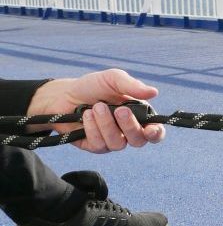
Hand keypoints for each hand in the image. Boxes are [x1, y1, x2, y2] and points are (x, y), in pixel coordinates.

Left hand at [27, 68, 165, 153]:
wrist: (63, 95)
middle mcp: (127, 131)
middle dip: (129, 126)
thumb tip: (154, 92)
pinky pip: (99, 145)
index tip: (150, 129)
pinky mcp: (94, 146)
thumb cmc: (92, 86)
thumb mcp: (112, 79)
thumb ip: (132, 85)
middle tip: (119, 110)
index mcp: (139, 116)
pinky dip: (92, 129)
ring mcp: (111, 140)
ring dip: (106, 125)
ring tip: (95, 107)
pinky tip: (86, 116)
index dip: (156, 134)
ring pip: (118, 144)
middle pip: (138, 141)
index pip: (155, 132)